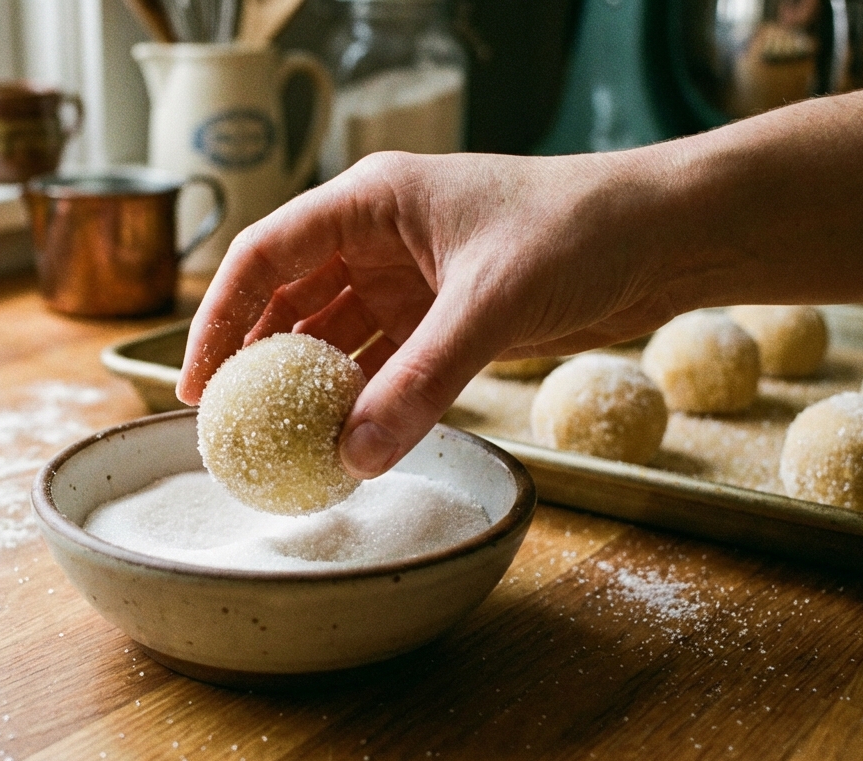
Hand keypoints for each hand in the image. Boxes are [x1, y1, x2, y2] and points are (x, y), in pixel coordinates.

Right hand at [177, 150, 687, 478]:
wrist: (666, 236)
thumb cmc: (580, 230)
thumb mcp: (490, 304)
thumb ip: (420, 382)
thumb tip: (354, 457)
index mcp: (370, 201)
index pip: (264, 255)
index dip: (220, 319)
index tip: (197, 384)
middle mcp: (379, 236)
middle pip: (289, 298)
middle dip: (256, 359)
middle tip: (230, 426)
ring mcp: (411, 278)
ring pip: (334, 335)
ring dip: (310, 386)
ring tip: (281, 444)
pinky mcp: (445, 316)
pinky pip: (383, 361)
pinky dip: (362, 399)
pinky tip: (344, 440)